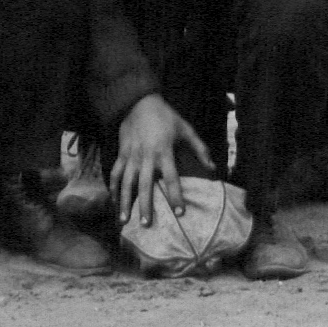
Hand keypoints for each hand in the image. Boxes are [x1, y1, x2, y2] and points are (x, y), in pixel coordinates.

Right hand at [108, 93, 212, 229]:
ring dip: (125, 202)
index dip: (175, 196)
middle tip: (147, 225)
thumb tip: (213, 168)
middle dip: (145, 206)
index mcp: (164, 151)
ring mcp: (131, 156)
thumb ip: (200, 149)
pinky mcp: (121, 153)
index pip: (171, 178)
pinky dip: (113, 189)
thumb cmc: (165, 117)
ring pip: (126, 182)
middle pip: (145, 185)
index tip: (180, 213)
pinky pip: (115, 173)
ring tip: (125, 220)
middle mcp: (146, 156)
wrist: (138, 102)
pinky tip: (114, 203)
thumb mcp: (186, 129)